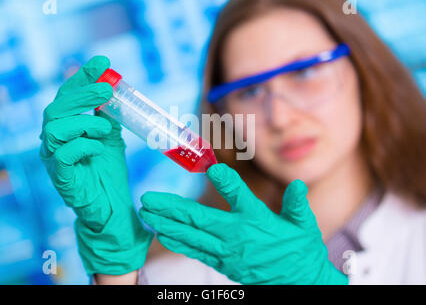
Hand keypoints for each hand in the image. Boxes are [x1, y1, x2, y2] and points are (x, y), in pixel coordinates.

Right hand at [40, 56, 152, 275]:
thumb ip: (108, 116)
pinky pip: (63, 155)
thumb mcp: (111, 137)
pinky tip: (98, 148)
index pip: (67, 95)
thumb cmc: (108, 171)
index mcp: (66, 127)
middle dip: (82, 94)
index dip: (82, 77)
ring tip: (105, 128)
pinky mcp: (60, 177)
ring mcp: (54, 159)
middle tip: (107, 90)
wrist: (110, 205)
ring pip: (54, 128)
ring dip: (83, 122)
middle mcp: (54, 140)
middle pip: (56, 108)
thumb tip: (114, 90)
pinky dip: (83, 145)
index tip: (103, 62)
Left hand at [139, 163, 347, 284]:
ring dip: (167, 225)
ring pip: (192, 237)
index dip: (227, 182)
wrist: (300, 283)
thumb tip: (298, 184)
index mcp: (257, 221)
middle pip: (200, 220)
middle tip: (148, 199)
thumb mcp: (304, 224)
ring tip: (147, 215)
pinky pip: (197, 252)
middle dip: (171, 208)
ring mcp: (228, 253)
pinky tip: (163, 235)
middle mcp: (238, 236)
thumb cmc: (301, 249)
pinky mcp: (224, 264)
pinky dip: (179, 243)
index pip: (240, 197)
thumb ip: (297, 204)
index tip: (212, 169)